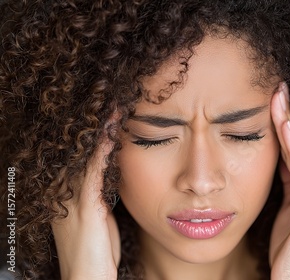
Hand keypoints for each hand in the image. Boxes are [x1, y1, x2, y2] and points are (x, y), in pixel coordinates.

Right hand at [51, 118, 119, 279]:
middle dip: (96, 122)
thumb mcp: (98, 217)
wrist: (88, 279)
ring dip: (100, 127)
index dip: (95, 130)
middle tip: (112, 95)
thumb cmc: (97, 252)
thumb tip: (112, 175)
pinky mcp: (85, 206)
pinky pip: (94, 169)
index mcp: (68, 192)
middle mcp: (65, 190)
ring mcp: (72, 197)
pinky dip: (103, 147)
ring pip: (86, 152)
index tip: (111, 107)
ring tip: (115, 102)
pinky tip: (112, 129)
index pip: (83, 153)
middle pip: (80, 147)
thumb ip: (100, 194)